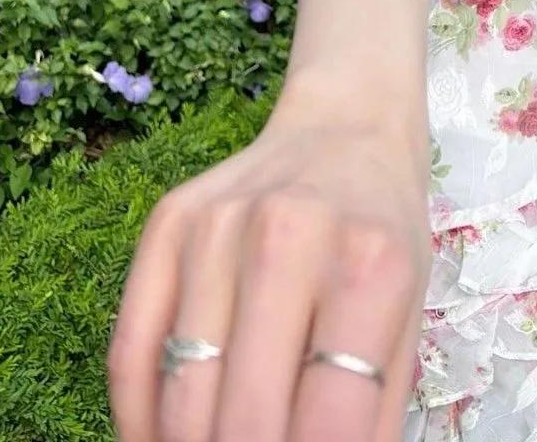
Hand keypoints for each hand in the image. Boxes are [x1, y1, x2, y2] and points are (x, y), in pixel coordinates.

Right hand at [106, 101, 431, 441]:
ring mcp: (216, 227)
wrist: (343, 126)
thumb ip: (371, 413)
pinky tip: (164, 438)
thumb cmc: (382, 231)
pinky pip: (129, 354)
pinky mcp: (166, 223)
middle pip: (244, 420)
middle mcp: (287, 238)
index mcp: (369, 266)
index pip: (327, 424)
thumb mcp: (408, 314)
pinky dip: (140, 420)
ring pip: (180, 399)